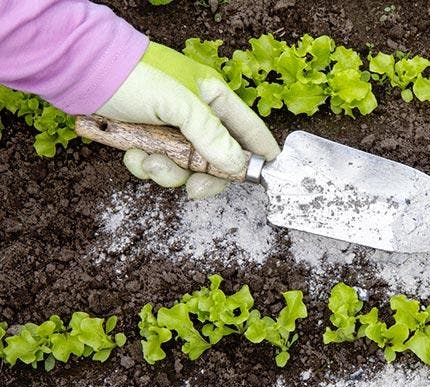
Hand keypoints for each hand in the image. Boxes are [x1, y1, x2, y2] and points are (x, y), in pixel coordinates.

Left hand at [95, 42, 279, 198]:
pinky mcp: (149, 141)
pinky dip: (145, 165)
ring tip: (147, 159)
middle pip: (218, 159)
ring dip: (167, 171)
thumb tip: (236, 166)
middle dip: (204, 176)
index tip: (265, 177)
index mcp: (214, 98)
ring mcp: (173, 131)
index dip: (259, 153)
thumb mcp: (179, 104)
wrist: (81, 73)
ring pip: (186, 168)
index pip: (248, 129)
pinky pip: (159, 166)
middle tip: (195, 188)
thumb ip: (211, 136)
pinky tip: (131, 153)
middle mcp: (197, 116)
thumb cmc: (134, 76)